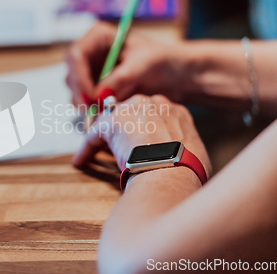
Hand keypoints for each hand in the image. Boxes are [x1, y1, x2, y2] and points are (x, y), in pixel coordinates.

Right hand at [65, 22, 192, 104]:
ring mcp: (91, 73)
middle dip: (80, 94)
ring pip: (75, 92)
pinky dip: (92, 112)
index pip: (76, 55)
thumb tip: (96, 96)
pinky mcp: (96, 91)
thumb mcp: (143, 65)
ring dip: (86, 105)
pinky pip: (85, 103)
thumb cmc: (163, 61)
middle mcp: (91, 54)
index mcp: (98, 37)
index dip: (79, 77)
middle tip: (94, 111)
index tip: (90, 97)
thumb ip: (119, 79)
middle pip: (71, 74)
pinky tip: (107, 116)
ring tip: (106, 113)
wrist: (177, 76)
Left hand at [73, 94, 210, 177]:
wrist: (171, 173)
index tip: (139, 145)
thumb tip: (179, 160)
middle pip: (131, 113)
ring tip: (95, 154)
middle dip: (124, 130)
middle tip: (118, 149)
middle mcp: (154, 104)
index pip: (154, 115)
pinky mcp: (110, 122)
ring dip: (104, 138)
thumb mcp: (194, 153)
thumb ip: (182, 148)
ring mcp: (131, 109)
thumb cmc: (186, 171)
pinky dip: (87, 148)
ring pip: (111, 121)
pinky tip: (82, 161)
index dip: (144, 131)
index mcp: (176, 112)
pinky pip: (93, 134)